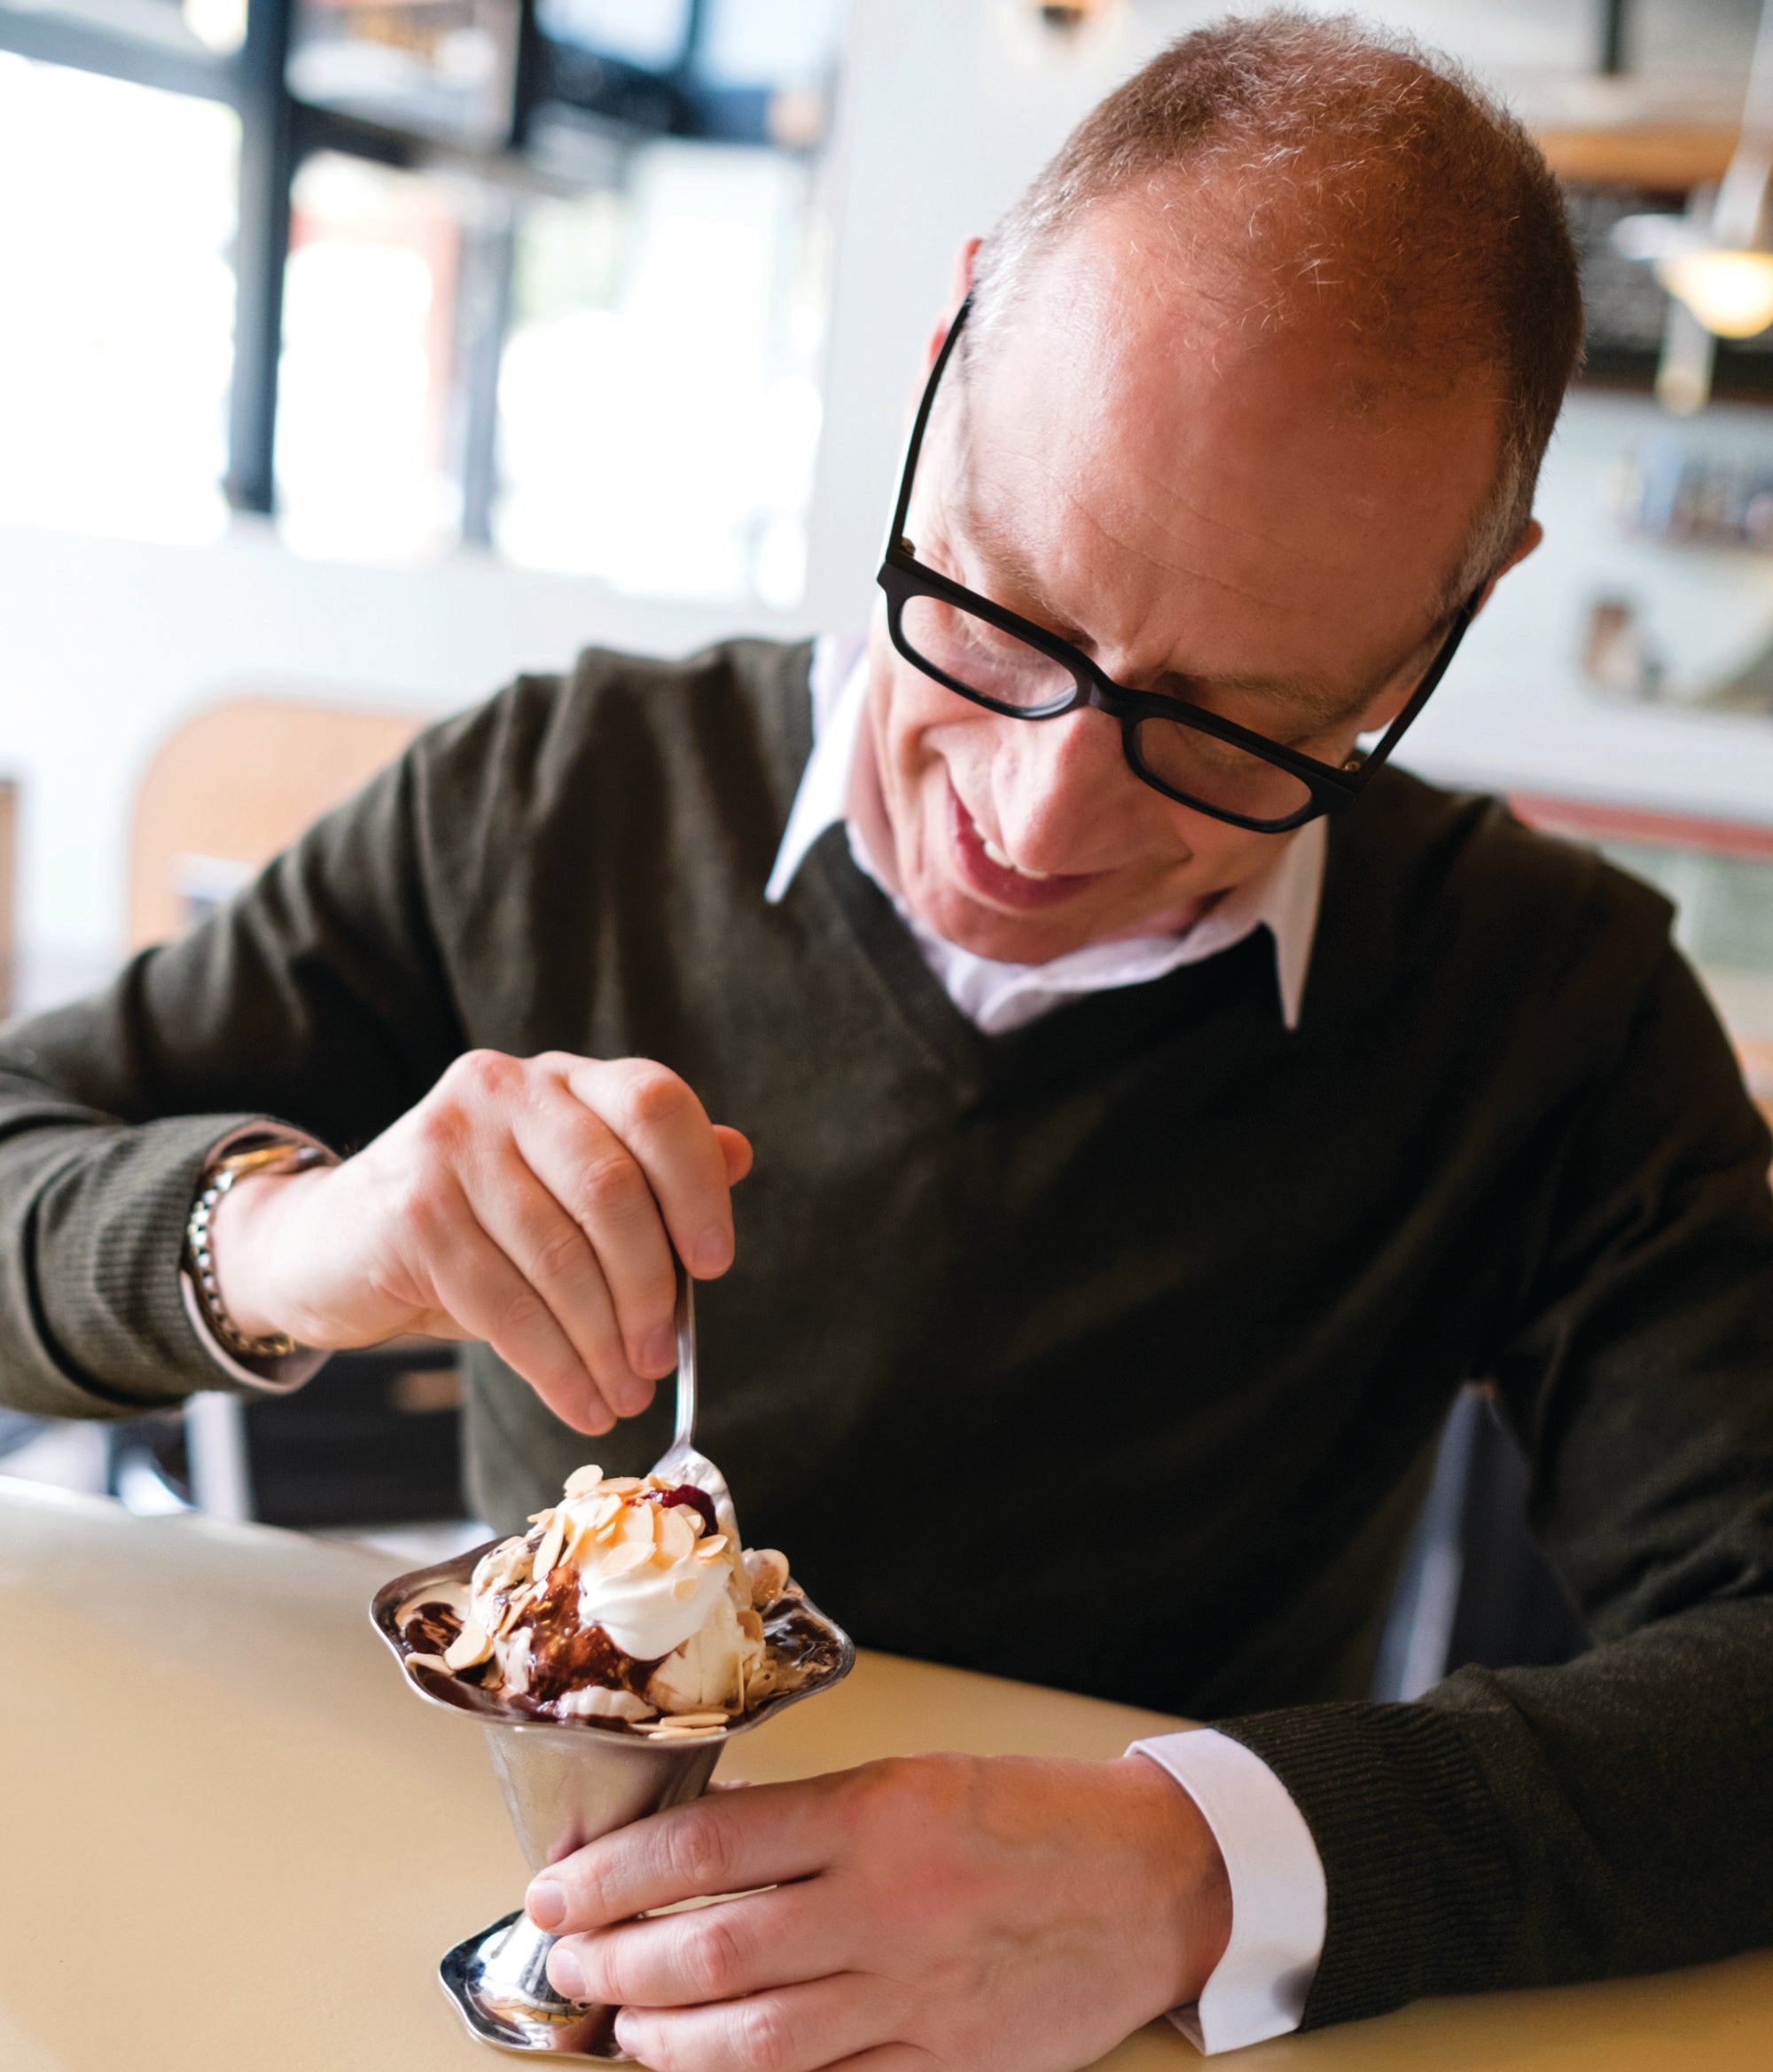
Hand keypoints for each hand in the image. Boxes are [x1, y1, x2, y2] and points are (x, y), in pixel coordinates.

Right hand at [207, 1051, 751, 1433]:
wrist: (331, 1245)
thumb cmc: (474, 1226)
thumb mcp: (563, 1194)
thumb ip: (648, 1174)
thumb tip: (740, 1155)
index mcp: (564, 1079)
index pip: (655, 1105)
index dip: (697, 1185)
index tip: (716, 1264)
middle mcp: (507, 1089)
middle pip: (612, 1190)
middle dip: (648, 1290)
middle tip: (661, 1360)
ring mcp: (451, 1143)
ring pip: (559, 1258)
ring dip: (603, 1343)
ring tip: (625, 1394)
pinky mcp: (412, 1210)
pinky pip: (504, 1304)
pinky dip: (553, 1366)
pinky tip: (579, 1402)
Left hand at [525, 1753, 1231, 2071]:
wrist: (1152, 1878)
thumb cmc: (1030, 1817)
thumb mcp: (913, 1781)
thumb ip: (811, 1821)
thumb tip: (695, 1858)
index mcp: (875, 1812)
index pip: (705, 1845)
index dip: (614, 1874)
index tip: (562, 1890)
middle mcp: (886, 1903)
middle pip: (710, 1949)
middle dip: (618, 1964)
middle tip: (573, 1964)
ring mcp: (916, 1995)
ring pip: (755, 2041)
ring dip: (667, 2043)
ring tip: (626, 2032)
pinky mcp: (948, 2064)